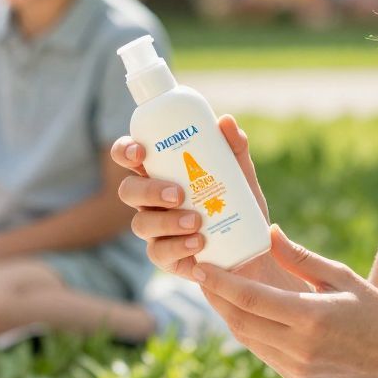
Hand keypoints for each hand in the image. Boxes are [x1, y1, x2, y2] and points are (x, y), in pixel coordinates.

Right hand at [111, 114, 268, 280]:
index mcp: (161, 172)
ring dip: (166, 221)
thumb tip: (226, 121)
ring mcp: (155, 230)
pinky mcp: (166, 256)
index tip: (140, 152)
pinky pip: (159, 252)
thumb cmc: (239, 204)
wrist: (252, 248)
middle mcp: (151, 201)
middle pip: (128, 190)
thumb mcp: (241, 174)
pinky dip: (178, 247)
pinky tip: (198, 243)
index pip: (130, 157)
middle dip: (148, 190)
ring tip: (196, 221)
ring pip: (140, 223)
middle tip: (178, 194)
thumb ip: (234, 148)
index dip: (125, 150)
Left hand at [195, 225, 377, 377]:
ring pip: (245, 338)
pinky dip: (245, 328)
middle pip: (240, 320)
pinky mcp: (296, 377)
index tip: (200, 265)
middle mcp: (299, 347)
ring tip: (213, 288)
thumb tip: (268, 233)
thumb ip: (301, 258)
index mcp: (311, 318)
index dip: (220, 283)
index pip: (251, 300)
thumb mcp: (342, 278)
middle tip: (198, 271)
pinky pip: (259, 350)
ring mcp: (296, 367)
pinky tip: (238, 309)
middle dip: (215, 296)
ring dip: (226, 313)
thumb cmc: (375, 312)